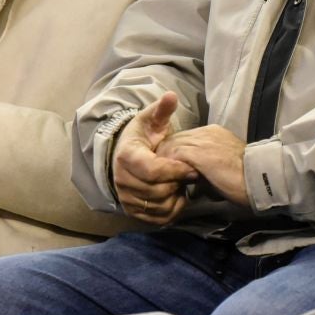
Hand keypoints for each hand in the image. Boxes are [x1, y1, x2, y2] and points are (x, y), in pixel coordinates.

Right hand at [113, 92, 196, 224]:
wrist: (125, 155)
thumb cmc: (143, 136)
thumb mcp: (151, 119)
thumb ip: (162, 109)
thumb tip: (171, 95)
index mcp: (126, 156)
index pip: (153, 170)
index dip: (176, 170)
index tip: (192, 167)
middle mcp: (122, 180)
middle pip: (157, 190)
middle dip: (178, 183)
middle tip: (191, 175)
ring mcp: (126, 197)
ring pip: (158, 206)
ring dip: (176, 196)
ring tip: (182, 184)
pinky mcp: (132, 211)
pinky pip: (157, 219)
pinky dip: (172, 211)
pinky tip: (178, 196)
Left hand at [158, 124, 248, 207]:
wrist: (260, 177)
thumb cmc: (246, 178)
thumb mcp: (224, 166)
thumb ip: (207, 166)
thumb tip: (191, 178)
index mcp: (214, 133)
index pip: (184, 138)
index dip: (175, 154)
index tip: (171, 169)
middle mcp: (206, 132)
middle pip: (174, 139)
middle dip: (165, 157)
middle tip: (160, 175)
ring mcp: (201, 140)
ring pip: (171, 146)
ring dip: (164, 163)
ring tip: (161, 179)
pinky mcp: (197, 152)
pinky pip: (174, 156)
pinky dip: (167, 168)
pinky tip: (166, 179)